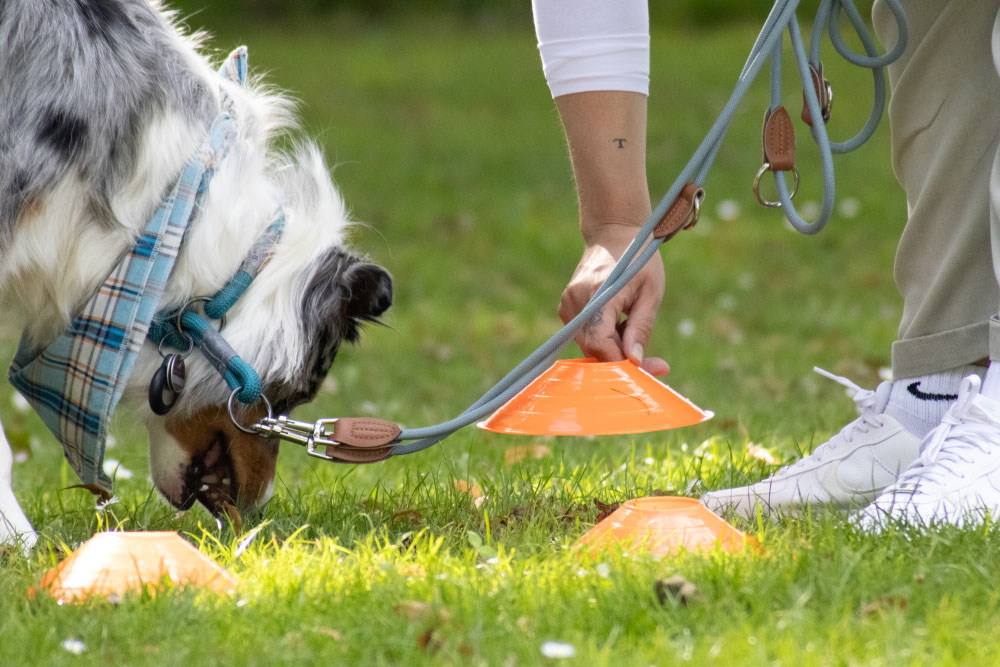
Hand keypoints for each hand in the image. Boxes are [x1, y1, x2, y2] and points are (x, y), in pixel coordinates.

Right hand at [558, 224, 669, 375]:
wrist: (613, 233)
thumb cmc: (637, 259)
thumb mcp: (651, 292)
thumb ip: (641, 328)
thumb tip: (634, 360)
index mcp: (598, 293)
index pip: (600, 343)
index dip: (621, 362)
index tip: (650, 367)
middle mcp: (576, 300)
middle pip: (593, 348)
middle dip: (622, 359)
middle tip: (655, 361)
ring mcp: (567, 304)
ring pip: (589, 345)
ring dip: (614, 347)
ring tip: (632, 324)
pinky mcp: (566, 309)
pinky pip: (585, 336)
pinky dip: (604, 338)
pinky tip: (619, 322)